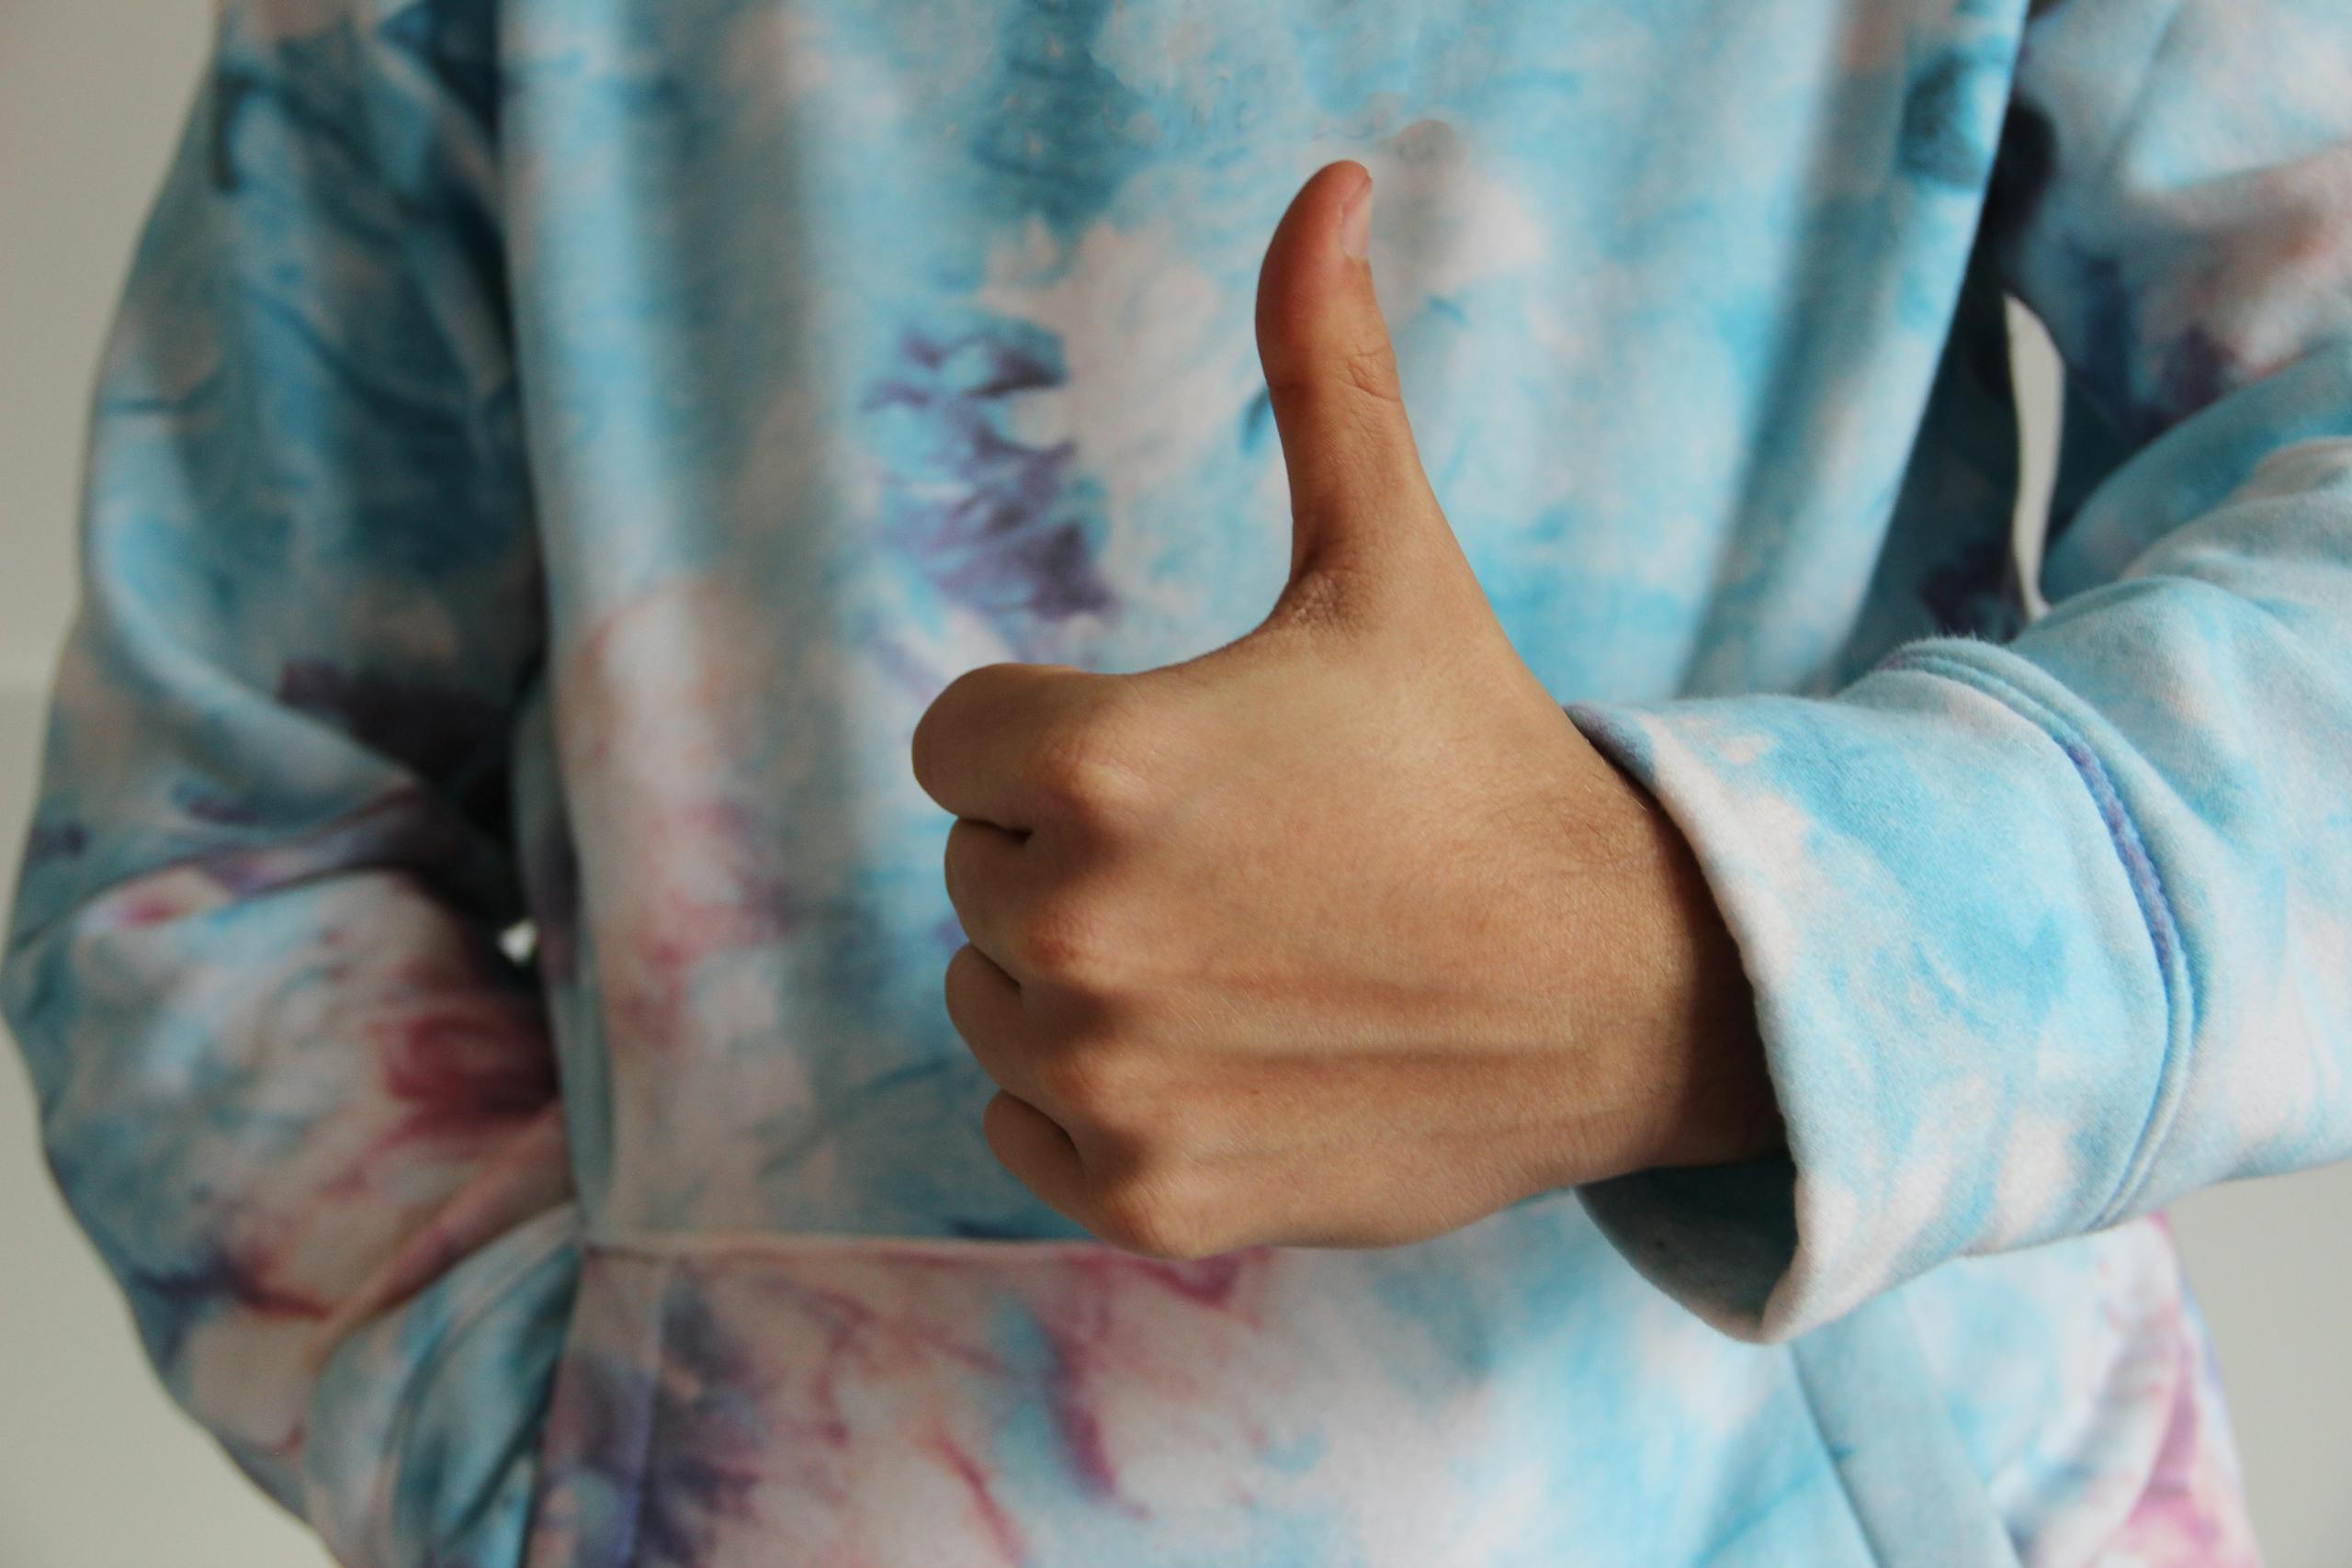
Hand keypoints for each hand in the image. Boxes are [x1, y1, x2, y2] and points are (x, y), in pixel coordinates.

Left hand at [910, 161, 1782, 1259]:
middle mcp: (1077, 928)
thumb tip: (1328, 182)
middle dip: (1084, 858)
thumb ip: (1321, 378)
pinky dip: (1098, 1104)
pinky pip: (1023, 1131)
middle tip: (1250, 865)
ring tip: (1249, 960)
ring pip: (995, 1003)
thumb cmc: (1488, 763)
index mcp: (1097, 758)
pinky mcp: (1143, 1200)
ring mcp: (1108, 1080)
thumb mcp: (1392, 563)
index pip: (956, 743)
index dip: (1063, 741)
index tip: (1199, 763)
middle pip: (979, 873)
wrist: (1630, 991)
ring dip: (1088, 982)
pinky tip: (1232, 1057)